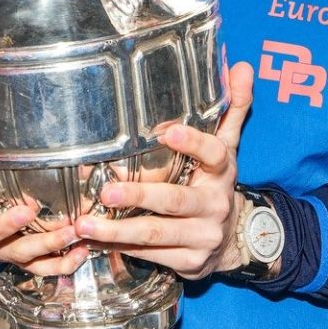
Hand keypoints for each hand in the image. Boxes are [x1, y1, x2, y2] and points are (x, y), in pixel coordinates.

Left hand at [74, 62, 254, 280]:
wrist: (234, 240)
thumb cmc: (216, 184)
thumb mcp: (227, 147)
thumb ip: (232, 108)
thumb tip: (242, 66)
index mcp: (222, 171)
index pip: (212, 154)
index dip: (192, 143)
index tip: (167, 131)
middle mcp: (215, 204)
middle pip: (175, 200)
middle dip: (140, 196)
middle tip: (107, 189)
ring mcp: (203, 236)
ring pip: (157, 234)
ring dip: (118, 230)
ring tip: (85, 225)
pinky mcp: (189, 262)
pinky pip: (152, 255)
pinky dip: (121, 248)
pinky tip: (95, 242)